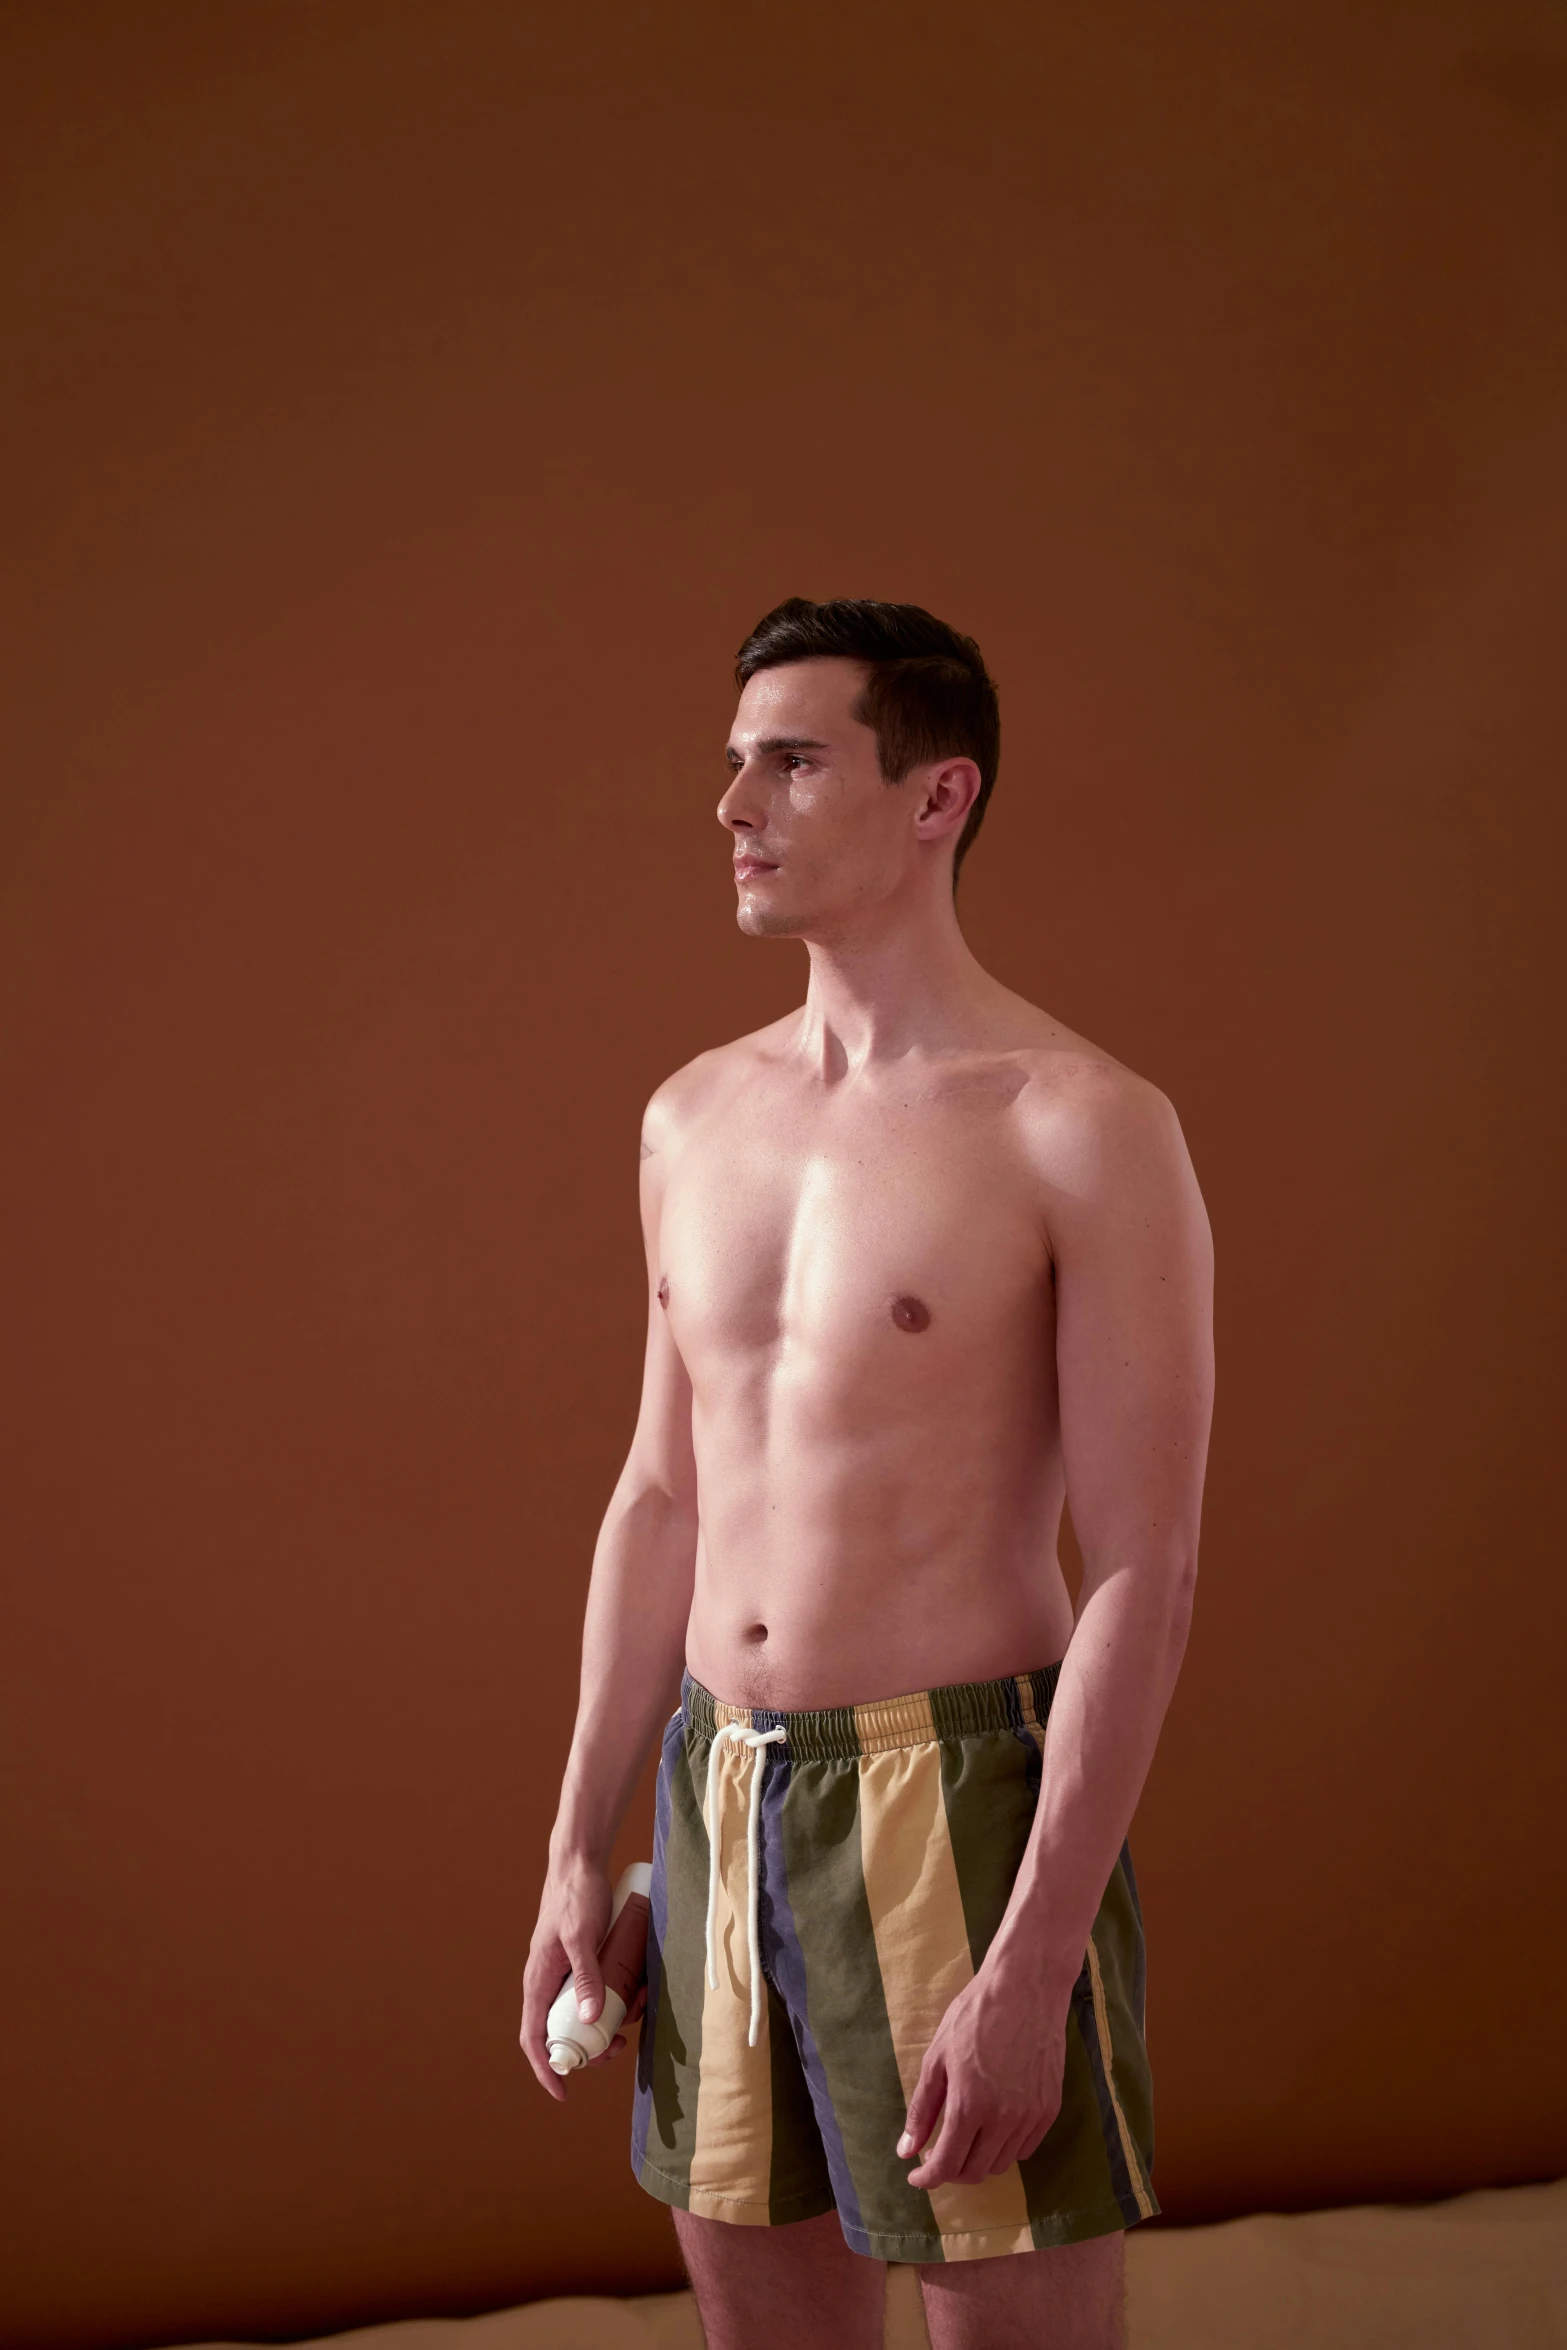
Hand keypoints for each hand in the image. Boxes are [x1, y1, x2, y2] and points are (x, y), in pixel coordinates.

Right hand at [519, 1853, 624, 2099]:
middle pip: (561, 2032)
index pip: (534, 2038)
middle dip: (588, 2048)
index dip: (546, 2068)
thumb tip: (591, 2019)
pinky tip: (632, 1992)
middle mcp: (547, 1982)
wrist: (579, 1863)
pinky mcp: (581, 1962)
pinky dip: (610, 1999)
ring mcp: (564, 1972)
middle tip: (616, 2049)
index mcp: (538, 1981)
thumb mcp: (580, 1936)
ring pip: (580, 2014)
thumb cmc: (575, 1896)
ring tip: (632, 2016)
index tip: (563, 2092)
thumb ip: (585, 1974)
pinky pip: (593, 1992)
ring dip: (604, 2024)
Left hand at [897, 1959, 1068, 2189]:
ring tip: (964, 2138)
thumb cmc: (975, 2015)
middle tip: (937, 2154)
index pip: (947, 2165)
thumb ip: (922, 2109)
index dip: (928, 2178)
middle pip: (975, 2172)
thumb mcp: (937, 2057)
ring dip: (978, 2160)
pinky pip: (1025, 2148)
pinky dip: (1005, 2148)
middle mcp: (1003, 2120)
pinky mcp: (1050, 2109)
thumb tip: (906, 2151)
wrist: (1026, 1987)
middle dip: (951, 2171)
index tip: (916, 2176)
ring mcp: (1031, 2116)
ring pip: (1001, 2164)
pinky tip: (993, 2127)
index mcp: (970, 2106)